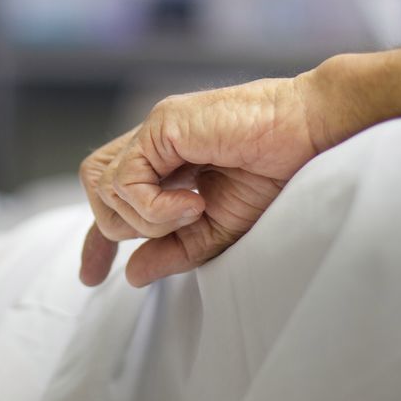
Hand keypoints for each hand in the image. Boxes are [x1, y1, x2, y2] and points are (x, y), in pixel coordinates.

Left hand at [79, 76, 325, 286]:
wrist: (308, 135)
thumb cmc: (276, 172)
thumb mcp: (219, 228)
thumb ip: (174, 249)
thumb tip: (132, 273)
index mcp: (166, 161)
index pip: (111, 194)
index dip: (97, 237)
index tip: (92, 275)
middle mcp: (154, 143)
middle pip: (96, 187)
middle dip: (119, 227)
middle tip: (181, 226)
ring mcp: (155, 130)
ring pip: (102, 186)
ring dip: (144, 218)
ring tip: (192, 213)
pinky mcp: (161, 125)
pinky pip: (126, 181)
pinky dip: (154, 207)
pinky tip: (194, 204)